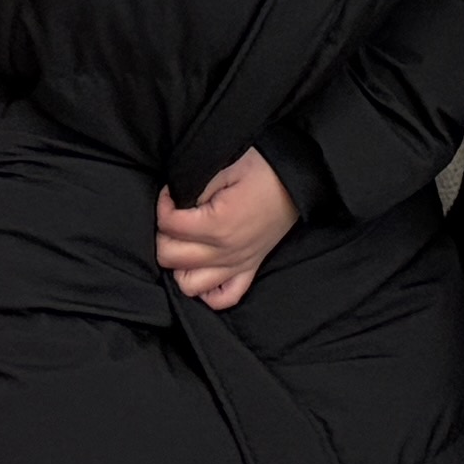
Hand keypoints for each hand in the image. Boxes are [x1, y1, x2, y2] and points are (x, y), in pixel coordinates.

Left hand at [153, 147, 299, 312]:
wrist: (300, 179)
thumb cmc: (266, 168)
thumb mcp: (227, 165)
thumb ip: (196, 186)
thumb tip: (175, 200)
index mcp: (218, 224)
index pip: (169, 224)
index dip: (163, 205)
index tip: (170, 193)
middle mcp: (225, 251)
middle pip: (170, 256)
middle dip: (163, 234)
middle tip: (173, 216)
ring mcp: (238, 264)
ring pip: (188, 284)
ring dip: (178, 265)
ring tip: (183, 243)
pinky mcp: (250, 268)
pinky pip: (223, 297)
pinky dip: (207, 292)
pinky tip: (203, 271)